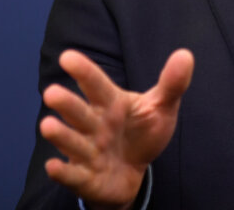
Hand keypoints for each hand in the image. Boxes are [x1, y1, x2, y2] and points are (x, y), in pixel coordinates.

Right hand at [39, 48, 194, 208]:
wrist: (132, 173)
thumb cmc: (141, 133)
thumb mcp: (161, 108)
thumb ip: (171, 84)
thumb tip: (186, 54)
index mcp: (110, 103)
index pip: (96, 84)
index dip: (84, 71)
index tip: (68, 57)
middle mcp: (94, 125)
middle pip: (79, 112)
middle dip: (66, 104)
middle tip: (51, 93)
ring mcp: (87, 152)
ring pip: (72, 142)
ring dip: (61, 135)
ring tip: (47, 126)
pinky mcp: (85, 178)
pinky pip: (73, 175)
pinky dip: (63, 172)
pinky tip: (53, 166)